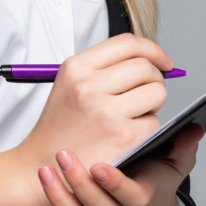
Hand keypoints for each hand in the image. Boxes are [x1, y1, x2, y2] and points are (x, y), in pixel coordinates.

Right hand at [10, 33, 171, 174]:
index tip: (163, 61)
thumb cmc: (60, 125)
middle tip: (146, 92)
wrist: (42, 162)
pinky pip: (154, 122)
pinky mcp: (122, 137)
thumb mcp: (69, 83)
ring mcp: (106, 112)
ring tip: (135, 113)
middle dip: (155, 79)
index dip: (153, 50)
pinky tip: (128, 133)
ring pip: (156, 93)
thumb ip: (103, 67)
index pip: (127, 43)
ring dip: (153, 103)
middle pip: (145, 67)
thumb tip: (150, 59)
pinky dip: (147, 128)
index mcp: (76, 67)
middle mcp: (89, 86)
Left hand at [27, 124, 202, 205]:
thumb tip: (194, 128)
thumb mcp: (173, 168)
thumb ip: (182, 148)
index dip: (115, 184)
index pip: (130, 196)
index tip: (100, 166)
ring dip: (59, 199)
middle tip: (63, 156)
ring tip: (45, 171)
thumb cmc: (153, 184)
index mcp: (141, 198)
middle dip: (80, 184)